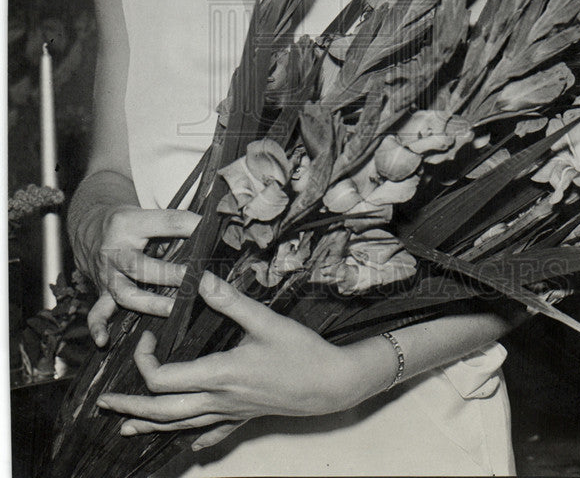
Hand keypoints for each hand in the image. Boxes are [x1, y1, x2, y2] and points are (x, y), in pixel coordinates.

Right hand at [76, 205, 199, 346]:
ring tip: (174, 308)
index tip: (211, 231)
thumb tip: (209, 235)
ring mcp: (107, 274)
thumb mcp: (147, 214)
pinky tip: (104, 340)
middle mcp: (115, 251)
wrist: (88, 228)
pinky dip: (98, 327)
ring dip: (150, 303)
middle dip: (169, 275)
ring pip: (125, 293)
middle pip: (140, 266)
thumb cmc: (127, 222)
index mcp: (130, 224)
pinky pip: (97, 313)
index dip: (191, 225)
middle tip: (194, 280)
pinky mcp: (102, 292)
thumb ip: (174, 226)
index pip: (166, 222)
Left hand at [96, 271, 394, 450]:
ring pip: (182, 426)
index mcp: (219, 374)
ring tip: (126, 427)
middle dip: (132, 405)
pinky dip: (192, 438)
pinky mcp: (244, 417)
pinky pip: (211, 434)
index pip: (165, 378)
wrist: (330, 385)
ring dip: (151, 425)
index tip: (147, 336)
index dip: (147, 359)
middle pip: (164, 410)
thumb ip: (231, 300)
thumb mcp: (266, 320)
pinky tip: (186, 444)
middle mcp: (219, 399)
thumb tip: (202, 278)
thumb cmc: (301, 352)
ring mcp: (231, 413)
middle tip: (107, 402)